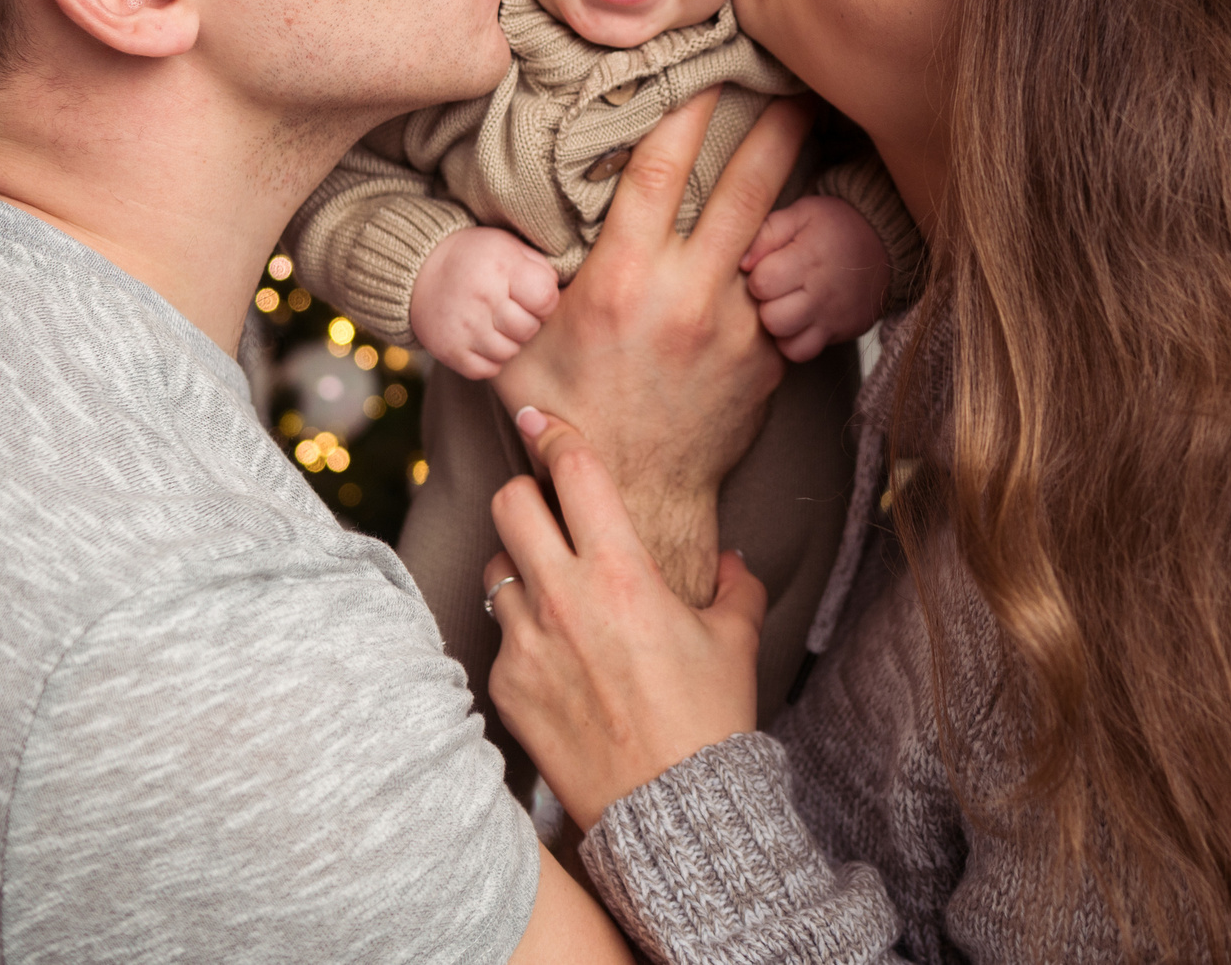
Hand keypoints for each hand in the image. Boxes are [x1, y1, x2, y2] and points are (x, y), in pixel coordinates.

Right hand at [410, 226, 561, 379]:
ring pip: (510, 352)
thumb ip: (539, 267)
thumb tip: (563, 293)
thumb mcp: (508, 247)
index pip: (545, 298)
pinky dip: (490, 358)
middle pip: (528, 328)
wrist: (419, 272)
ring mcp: (464, 328)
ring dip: (509, 341)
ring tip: (496, 322)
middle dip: (527, 321)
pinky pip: (488, 369)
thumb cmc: (476, 259)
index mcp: (500, 268)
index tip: (531, 294)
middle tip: (512, 309)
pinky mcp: (450, 351)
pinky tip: (482, 338)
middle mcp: (481, 298)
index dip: (544, 300)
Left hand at [487, 408, 765, 832]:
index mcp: (622, 572)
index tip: (542, 421)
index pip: (573, 473)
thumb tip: (731, 561)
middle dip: (526, 493)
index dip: (555, 435)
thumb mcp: (734, 641)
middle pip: (510, 503)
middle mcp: (564, 598)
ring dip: (520, 565)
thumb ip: (735, 587)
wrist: (668, 809)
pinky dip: (521, 631)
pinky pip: (499, 634)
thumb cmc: (708, 720)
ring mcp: (526, 644)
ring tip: (552, 587)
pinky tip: (555, 653)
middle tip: (546, 507)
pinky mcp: (505, 688)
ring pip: (496, 567)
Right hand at [491, 89, 809, 604]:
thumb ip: (524, 280)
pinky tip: (785, 247)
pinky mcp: (768, 358)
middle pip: (746, 188)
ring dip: (789, 194)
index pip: (660, 170)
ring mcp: (736, 327)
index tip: (706, 72)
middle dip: (776, 129)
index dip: (686, 109)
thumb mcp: (519, 343)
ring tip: (802, 151)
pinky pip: (777, 297)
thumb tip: (516, 224)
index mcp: (621, 280)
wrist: (633, 497)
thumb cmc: (563, 415)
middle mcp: (686, 296)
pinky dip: (780, 269)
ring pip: (772, 238)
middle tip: (797, 88)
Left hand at [741, 195, 889, 361]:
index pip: (762, 283)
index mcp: (809, 259)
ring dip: (777, 325)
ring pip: (785, 342)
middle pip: (771, 319)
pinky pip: (803, 353)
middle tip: (776, 287)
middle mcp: (823, 294)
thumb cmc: (835, 226)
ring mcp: (833, 318)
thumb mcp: (801, 213)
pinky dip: (793, 341)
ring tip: (784, 304)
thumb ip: (767, 231)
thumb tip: (741, 263)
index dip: (756, 275)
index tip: (768, 265)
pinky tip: (794, 321)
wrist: (885, 243)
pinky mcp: (840, 333)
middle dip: (765, 303)